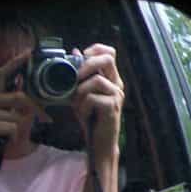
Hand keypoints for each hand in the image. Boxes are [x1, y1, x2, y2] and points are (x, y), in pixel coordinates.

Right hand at [0, 49, 34, 171]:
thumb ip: (5, 110)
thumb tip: (29, 107)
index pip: (0, 75)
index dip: (15, 63)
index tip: (28, 52)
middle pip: (19, 97)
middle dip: (36, 110)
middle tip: (46, 120)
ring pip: (18, 117)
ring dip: (19, 130)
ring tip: (7, 138)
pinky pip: (12, 128)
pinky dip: (14, 138)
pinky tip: (5, 142)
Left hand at [71, 44, 123, 162]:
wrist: (100, 142)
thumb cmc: (91, 117)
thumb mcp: (81, 94)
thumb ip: (79, 75)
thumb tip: (74, 51)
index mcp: (111, 78)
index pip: (110, 52)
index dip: (96, 49)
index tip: (81, 58)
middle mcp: (116, 84)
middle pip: (108, 58)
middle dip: (88, 64)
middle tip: (75, 76)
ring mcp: (117, 95)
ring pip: (97, 80)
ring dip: (80, 91)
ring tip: (77, 104)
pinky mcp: (112, 107)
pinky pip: (93, 98)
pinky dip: (83, 105)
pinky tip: (83, 113)